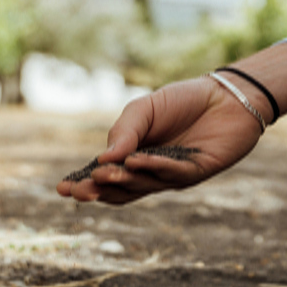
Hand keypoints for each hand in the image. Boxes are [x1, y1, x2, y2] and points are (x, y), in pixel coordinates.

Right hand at [55, 75, 264, 204]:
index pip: (103, 174)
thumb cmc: (182, 101)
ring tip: (105, 173)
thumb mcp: (145, 109)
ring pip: (143, 185)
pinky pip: (172, 174)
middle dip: (98, 190)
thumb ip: (124, 131)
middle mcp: (149, 171)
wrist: (224, 96)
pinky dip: (153, 168)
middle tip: (81, 191)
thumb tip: (103, 158)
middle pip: (119, 189)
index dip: (83, 182)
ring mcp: (171, 176)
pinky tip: (137, 161)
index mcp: (132, 156)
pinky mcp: (195, 173)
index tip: (62, 188)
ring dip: (123, 180)